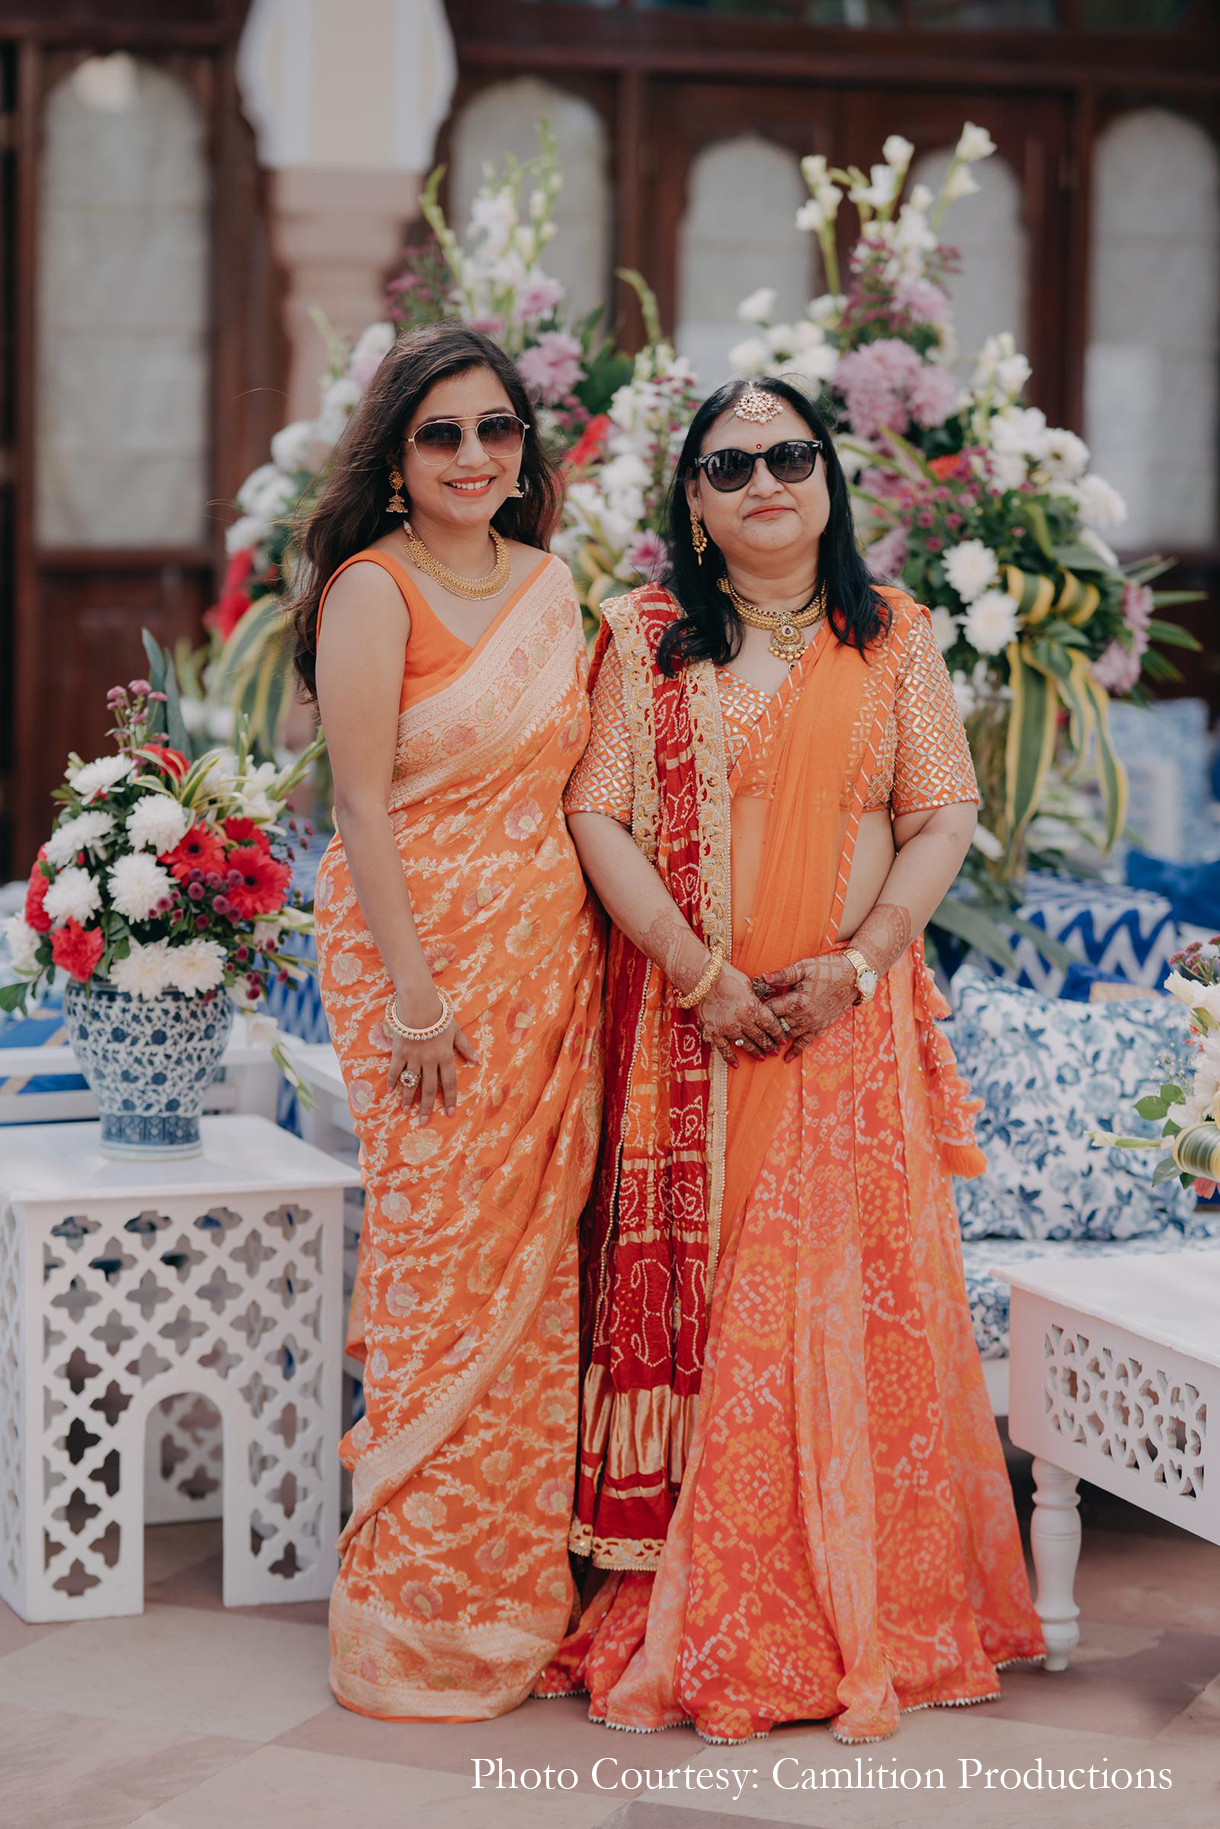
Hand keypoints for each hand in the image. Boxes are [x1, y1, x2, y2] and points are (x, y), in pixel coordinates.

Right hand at [386, 985, 479, 1122]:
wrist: (419, 1003)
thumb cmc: (439, 1015)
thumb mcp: (456, 1030)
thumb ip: (465, 1047)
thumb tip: (477, 1060)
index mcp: (445, 1056)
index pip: (450, 1083)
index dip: (450, 1099)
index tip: (450, 1113)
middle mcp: (430, 1061)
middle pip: (429, 1089)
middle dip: (427, 1107)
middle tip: (423, 1122)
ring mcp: (413, 1058)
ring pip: (411, 1083)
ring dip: (408, 1099)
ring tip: (405, 1112)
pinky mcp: (399, 1052)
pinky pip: (395, 1071)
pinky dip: (392, 1082)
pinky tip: (390, 1092)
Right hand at [695, 961, 785, 1067]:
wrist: (701, 977)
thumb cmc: (726, 975)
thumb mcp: (747, 984)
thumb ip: (755, 997)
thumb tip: (761, 1004)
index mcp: (754, 1008)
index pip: (771, 1025)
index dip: (779, 1034)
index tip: (784, 1040)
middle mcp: (743, 1021)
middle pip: (761, 1037)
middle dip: (770, 1045)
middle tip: (775, 1051)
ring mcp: (728, 1028)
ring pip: (746, 1044)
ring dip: (755, 1051)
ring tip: (762, 1057)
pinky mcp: (714, 1032)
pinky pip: (724, 1049)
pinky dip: (730, 1058)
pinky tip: (736, 1065)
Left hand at [753, 954, 856, 1061]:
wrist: (853, 977)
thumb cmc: (827, 968)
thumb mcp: (805, 967)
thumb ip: (783, 975)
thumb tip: (763, 976)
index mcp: (798, 1001)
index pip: (770, 1010)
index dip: (758, 1009)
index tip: (747, 1009)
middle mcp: (804, 1016)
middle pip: (777, 1025)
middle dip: (764, 1026)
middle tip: (749, 1028)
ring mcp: (813, 1024)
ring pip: (788, 1035)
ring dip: (775, 1038)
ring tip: (760, 1042)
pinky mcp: (821, 1027)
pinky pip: (806, 1042)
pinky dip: (795, 1051)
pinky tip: (786, 1058)